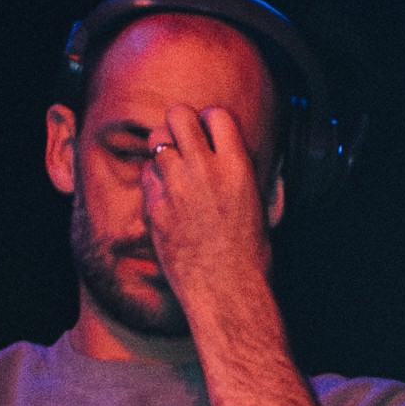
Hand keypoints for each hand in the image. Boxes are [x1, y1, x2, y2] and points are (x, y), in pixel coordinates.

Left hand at [137, 102, 279, 331]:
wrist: (228, 291)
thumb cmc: (249, 255)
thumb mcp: (257, 204)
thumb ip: (237, 172)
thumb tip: (228, 155)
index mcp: (237, 167)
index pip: (216, 114)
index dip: (210, 121)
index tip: (210, 134)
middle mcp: (204, 170)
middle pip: (178, 114)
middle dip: (179, 123)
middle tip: (184, 141)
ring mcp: (175, 186)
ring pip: (156, 139)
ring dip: (164, 148)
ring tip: (173, 167)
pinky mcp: (154, 205)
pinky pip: (147, 174)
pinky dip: (154, 179)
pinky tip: (167, 196)